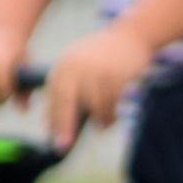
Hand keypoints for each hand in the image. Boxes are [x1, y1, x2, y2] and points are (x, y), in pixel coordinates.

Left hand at [44, 21, 158, 146]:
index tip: (53, 140)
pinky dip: (113, 113)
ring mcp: (97, 70)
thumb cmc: (102, 57)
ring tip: (105, 124)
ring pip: (94, 107)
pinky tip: (115, 114)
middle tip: (63, 146)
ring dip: (100, 120)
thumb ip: (66, 92)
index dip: (53, 120)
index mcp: (64, 66)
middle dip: (64, 126)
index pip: (54, 97)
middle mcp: (77, 67)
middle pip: (67, 102)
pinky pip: (113, 103)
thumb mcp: (78, 67)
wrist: (131, 35)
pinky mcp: (116, 75)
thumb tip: (51, 124)